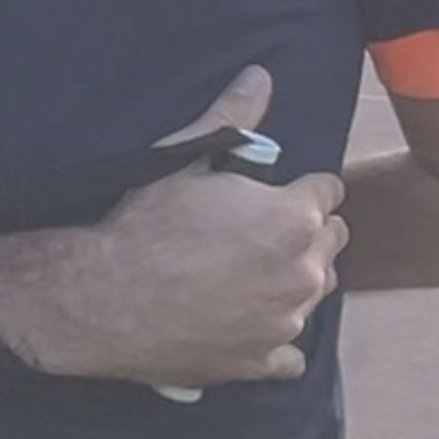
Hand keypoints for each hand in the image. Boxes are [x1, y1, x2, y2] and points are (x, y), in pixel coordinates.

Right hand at [0, 65, 347, 387]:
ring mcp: (285, 323)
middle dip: (305, 231)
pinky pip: (290, 353)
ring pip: (314, 294)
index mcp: (292, 219)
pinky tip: (244, 322)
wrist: (106, 298)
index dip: (300, 186)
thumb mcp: (184, 159)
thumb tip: (261, 76)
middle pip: (332, 243)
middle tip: (258, 228)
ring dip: (293, 280)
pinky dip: (273, 338)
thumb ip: (232, 117)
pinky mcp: (261, 362)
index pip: (328, 190)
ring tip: (249, 271)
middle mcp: (303, 273)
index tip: (274, 190)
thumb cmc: (145, 224)